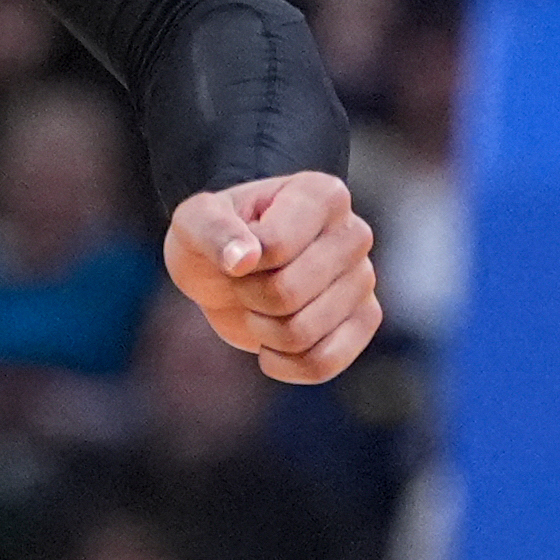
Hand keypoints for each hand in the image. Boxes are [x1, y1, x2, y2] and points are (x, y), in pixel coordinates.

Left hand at [164, 170, 381, 383]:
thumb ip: (212, 229)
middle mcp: (355, 233)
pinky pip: (323, 363)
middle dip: (248, 296)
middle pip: (287, 294)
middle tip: (245, 280)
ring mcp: (364, 278)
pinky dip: (284, 364)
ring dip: (262, 330)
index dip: (240, 261)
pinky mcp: (365, 320)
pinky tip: (272, 345)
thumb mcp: (194, 221)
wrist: (230, 271)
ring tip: (260, 305)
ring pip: (302, 333)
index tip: (236, 250)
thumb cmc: (215, 238)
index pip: (276, 247)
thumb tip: (244, 258)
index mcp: (321, 194)